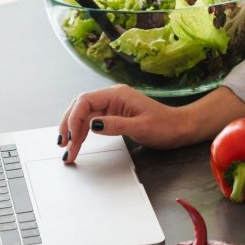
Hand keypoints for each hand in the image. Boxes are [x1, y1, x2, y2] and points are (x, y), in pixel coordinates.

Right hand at [57, 85, 193, 162]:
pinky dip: (84, 133)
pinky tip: (78, 143)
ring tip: (68, 150)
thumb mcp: (141, 127)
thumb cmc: (166, 126)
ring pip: (85, 116)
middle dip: (69, 125)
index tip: (71, 136)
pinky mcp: (114, 116)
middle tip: (63, 144)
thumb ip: (116, 125)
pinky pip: (93, 122)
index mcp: (118, 94)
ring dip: (74, 132)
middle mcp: (113, 97)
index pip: (85, 100)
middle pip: (80, 107)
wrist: (180, 128)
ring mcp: (113, 106)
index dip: (73, 117)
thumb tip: (92, 125)